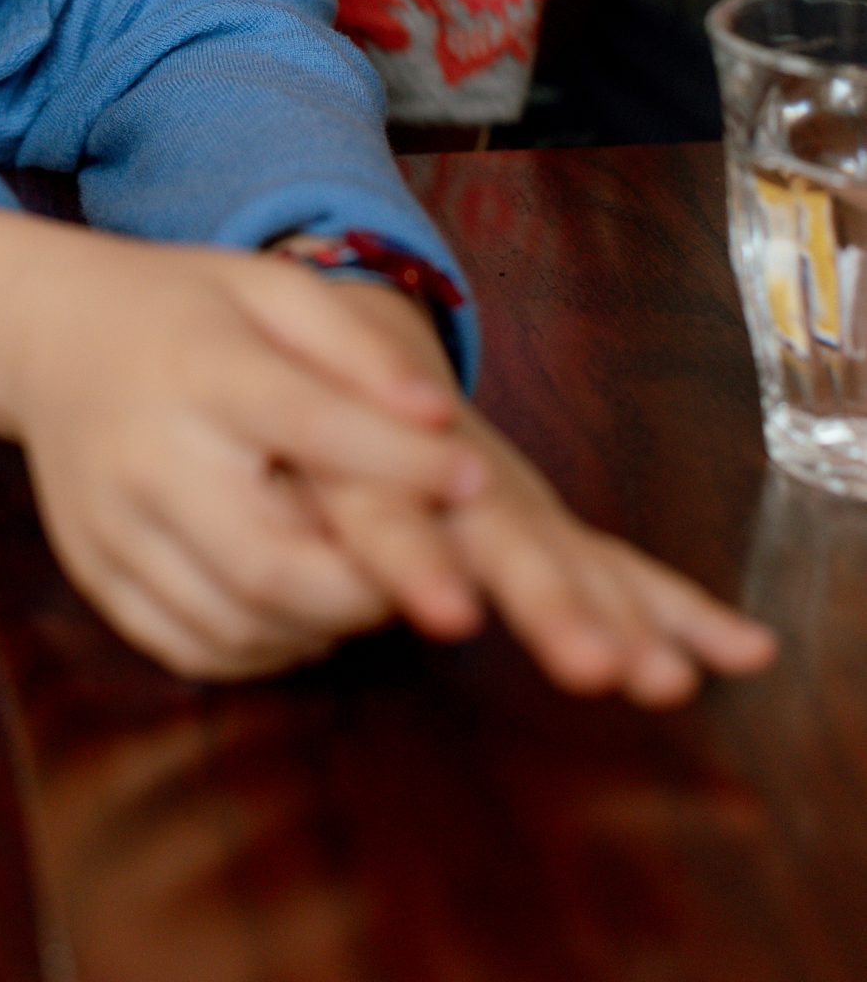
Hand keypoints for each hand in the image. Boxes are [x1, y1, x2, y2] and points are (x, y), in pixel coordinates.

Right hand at [4, 239, 485, 679]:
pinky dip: (268, 648)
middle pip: (272, 565)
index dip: (403, 465)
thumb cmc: (186, 308)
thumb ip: (355, 348)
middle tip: (434, 580)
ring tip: (368, 587)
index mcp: (196, 370)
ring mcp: (109, 527)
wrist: (49, 332)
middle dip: (371, 589)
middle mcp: (143, 457)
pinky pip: (195, 650)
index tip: (477, 482)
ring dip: (327, 624)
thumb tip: (440, 419)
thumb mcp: (270, 289)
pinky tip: (302, 607)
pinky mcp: (95, 576)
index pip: (311, 427)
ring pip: (239, 625)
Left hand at [303, 286, 777, 704]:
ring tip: (667, 681)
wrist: (345, 339)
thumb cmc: (297, 407)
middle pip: (504, 542)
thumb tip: (290, 569)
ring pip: (571, 555)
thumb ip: (285, 508)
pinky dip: (675, 609)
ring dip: (621, 618)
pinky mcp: (542, 520)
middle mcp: (455, 481)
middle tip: (592, 667)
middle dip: (548, 606)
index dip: (414, 562)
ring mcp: (510, 500)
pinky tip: (742, 652)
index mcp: (368, 462)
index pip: (390, 514)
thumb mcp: (280, 436)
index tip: (450, 614)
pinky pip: (616, 567)